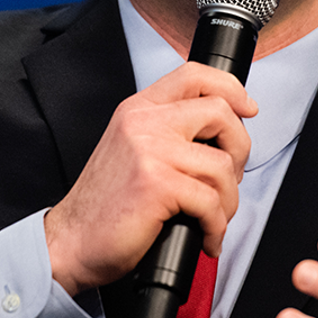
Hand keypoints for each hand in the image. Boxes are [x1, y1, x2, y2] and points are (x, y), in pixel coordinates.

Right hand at [44, 62, 256, 294]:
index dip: (230, 87)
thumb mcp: (131, 150)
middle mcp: (143, 122)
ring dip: (228, 201)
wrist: (71, 241)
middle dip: (239, 149)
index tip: (247, 108)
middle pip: (220, 112)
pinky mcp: (157, 184)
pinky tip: (205, 237)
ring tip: (213, 218)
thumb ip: (166, 133)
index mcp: (138, 110)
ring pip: (222, 165)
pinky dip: (216, 227)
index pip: (194, 75)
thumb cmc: (105, 205)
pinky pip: (211, 202)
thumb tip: (220, 135)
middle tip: (229, 178)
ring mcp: (150, 151)